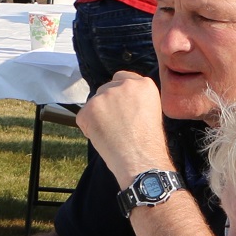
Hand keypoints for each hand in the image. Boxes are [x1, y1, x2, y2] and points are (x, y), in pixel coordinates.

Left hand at [75, 71, 175, 187]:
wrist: (139, 157)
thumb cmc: (148, 141)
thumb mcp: (151, 110)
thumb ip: (136, 99)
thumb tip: (120, 101)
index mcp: (143, 84)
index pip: (123, 78)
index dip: (119, 93)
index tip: (120, 106)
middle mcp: (123, 85)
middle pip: (106, 88)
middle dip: (108, 104)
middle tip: (115, 124)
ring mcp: (104, 96)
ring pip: (95, 102)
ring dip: (98, 115)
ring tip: (110, 133)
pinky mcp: (88, 109)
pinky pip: (83, 117)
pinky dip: (88, 127)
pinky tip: (102, 138)